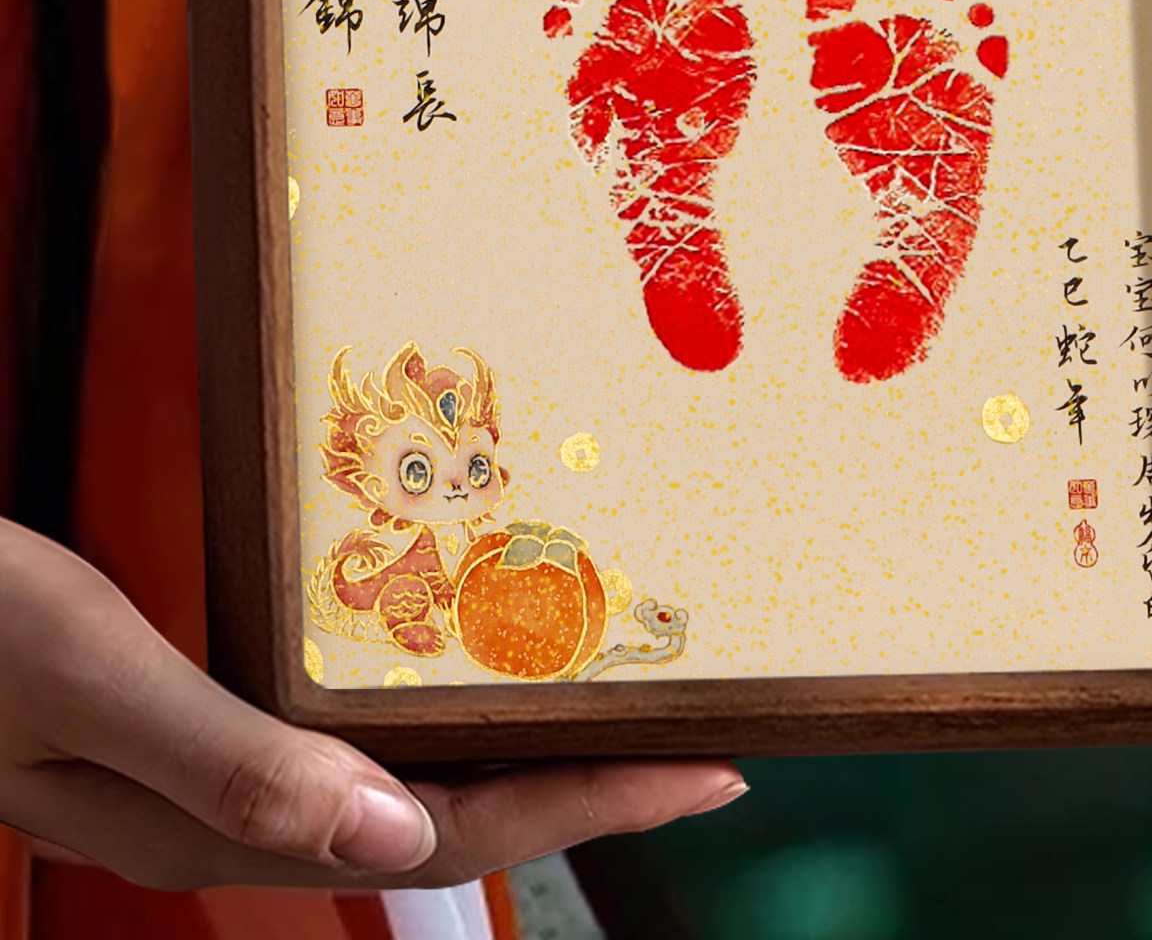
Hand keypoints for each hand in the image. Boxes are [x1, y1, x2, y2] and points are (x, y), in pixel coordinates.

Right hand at [0, 519, 743, 889]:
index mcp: (219, 822)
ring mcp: (221, 767)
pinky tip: (471, 665)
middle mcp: (236, 809)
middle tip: (703, 740)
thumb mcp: (93, 676)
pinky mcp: (206, 717)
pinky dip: (439, 705)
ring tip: (620, 706)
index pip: (451, 833)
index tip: (707, 772)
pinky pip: (353, 728)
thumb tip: (394, 838)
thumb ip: (229, 762)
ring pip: (407, 776)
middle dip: (587, 784)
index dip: (589, 806)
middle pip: (451, 812)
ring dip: (521, 747)